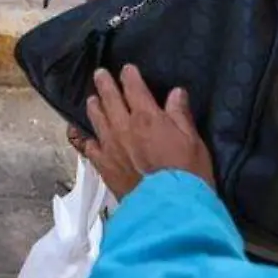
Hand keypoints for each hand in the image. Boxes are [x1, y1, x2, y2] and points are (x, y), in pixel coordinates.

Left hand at [77, 65, 213, 199]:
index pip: (134, 89)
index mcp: (147, 117)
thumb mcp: (193, 141)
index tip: (126, 69)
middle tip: (100, 74)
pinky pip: (90, 147)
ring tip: (92, 99)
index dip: (130, 77)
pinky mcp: (104, 166)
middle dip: (105, 84)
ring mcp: (110, 146)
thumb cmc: (188, 174)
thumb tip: (176, 93)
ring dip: (94, 106)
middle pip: (110, 99)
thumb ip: (180, 115)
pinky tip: (84, 135)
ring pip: (97, 119)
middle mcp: (123, 127)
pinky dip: (86, 138)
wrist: (170, 208)